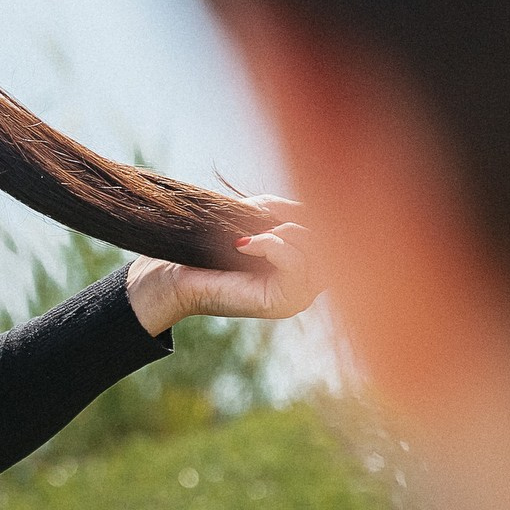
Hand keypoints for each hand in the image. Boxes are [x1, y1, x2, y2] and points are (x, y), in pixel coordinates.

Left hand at [126, 195, 321, 335]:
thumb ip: (282, 210)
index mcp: (306, 262)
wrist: (178, 277)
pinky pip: (295, 265)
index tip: (269, 207)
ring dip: (282, 233)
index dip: (308, 211)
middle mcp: (310, 281)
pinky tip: (244, 245)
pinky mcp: (286, 302)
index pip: (330, 229)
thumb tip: (307, 208)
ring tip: (248, 236)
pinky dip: (272, 246)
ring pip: (316, 251)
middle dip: (296, 221)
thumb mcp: (252, 219)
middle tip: (260, 222)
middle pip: (330, 239)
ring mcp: (302, 295)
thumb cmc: (212, 248)